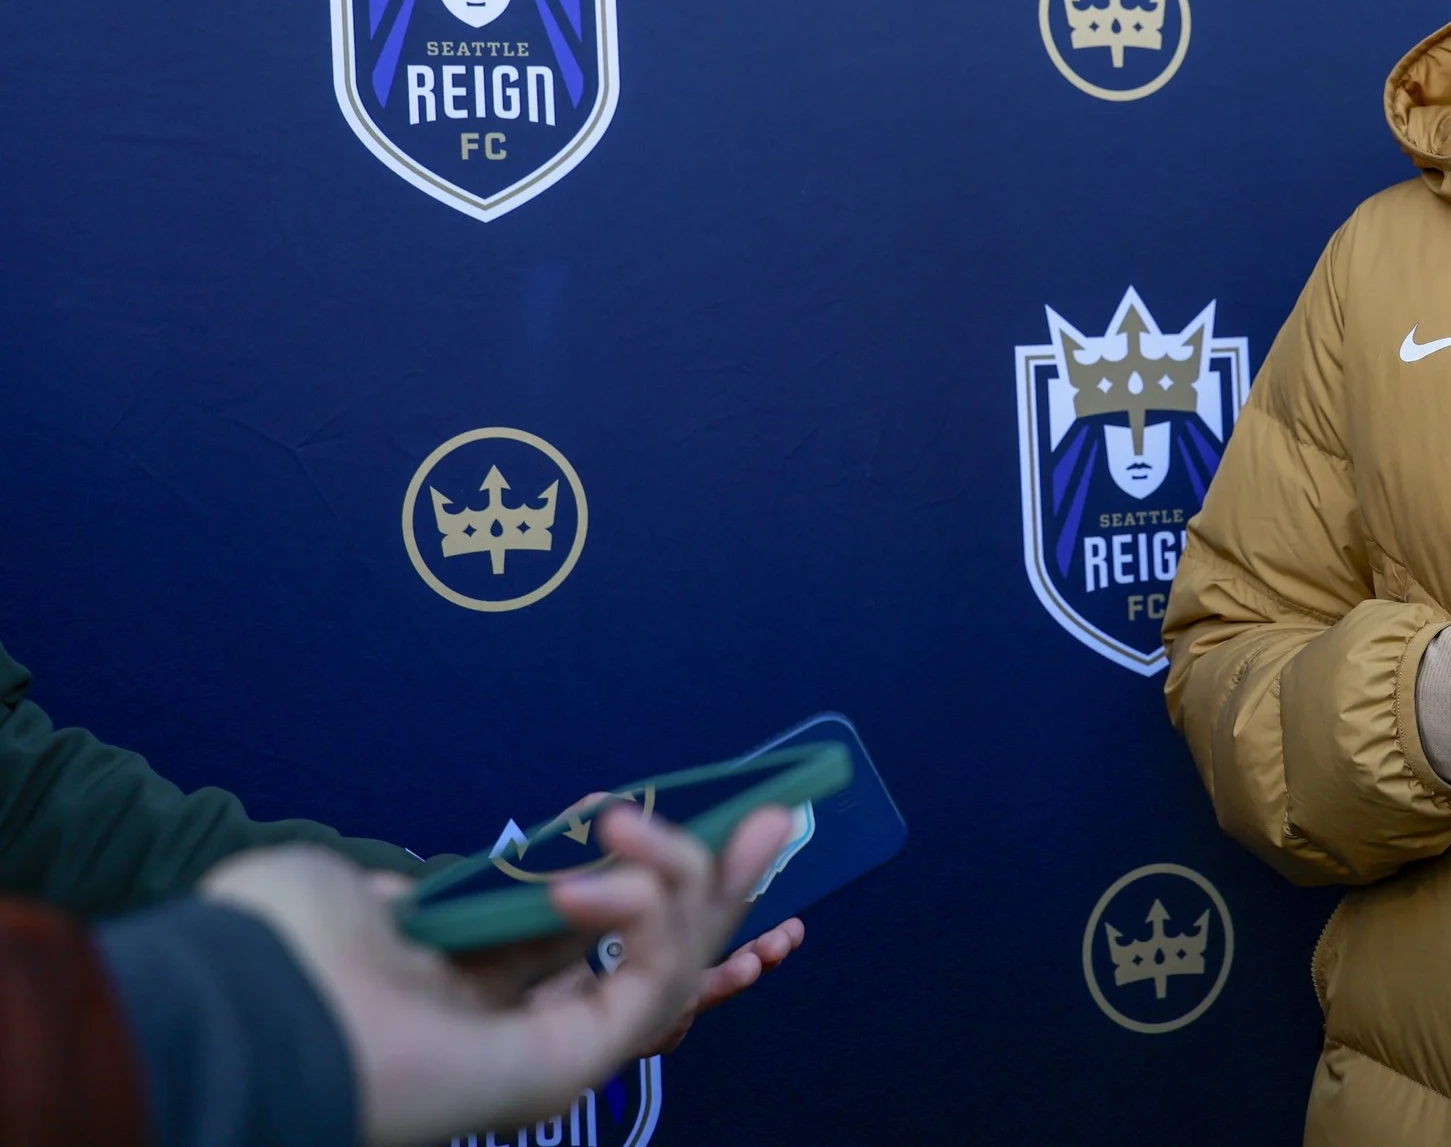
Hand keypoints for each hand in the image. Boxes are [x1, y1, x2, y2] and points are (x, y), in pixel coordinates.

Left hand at [204, 804, 790, 1146]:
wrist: (245, 1006)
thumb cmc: (279, 954)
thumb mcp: (368, 890)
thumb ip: (444, 883)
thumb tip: (503, 868)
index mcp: (479, 986)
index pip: (607, 937)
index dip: (667, 878)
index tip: (703, 816)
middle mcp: (522, 1022)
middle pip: (665, 953)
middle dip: (728, 882)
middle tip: (779, 812)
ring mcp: (551, 1048)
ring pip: (677, 966)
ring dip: (695, 881)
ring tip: (641, 822)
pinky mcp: (568, 1063)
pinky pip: (654, 984)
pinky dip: (652, 914)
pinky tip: (606, 867)